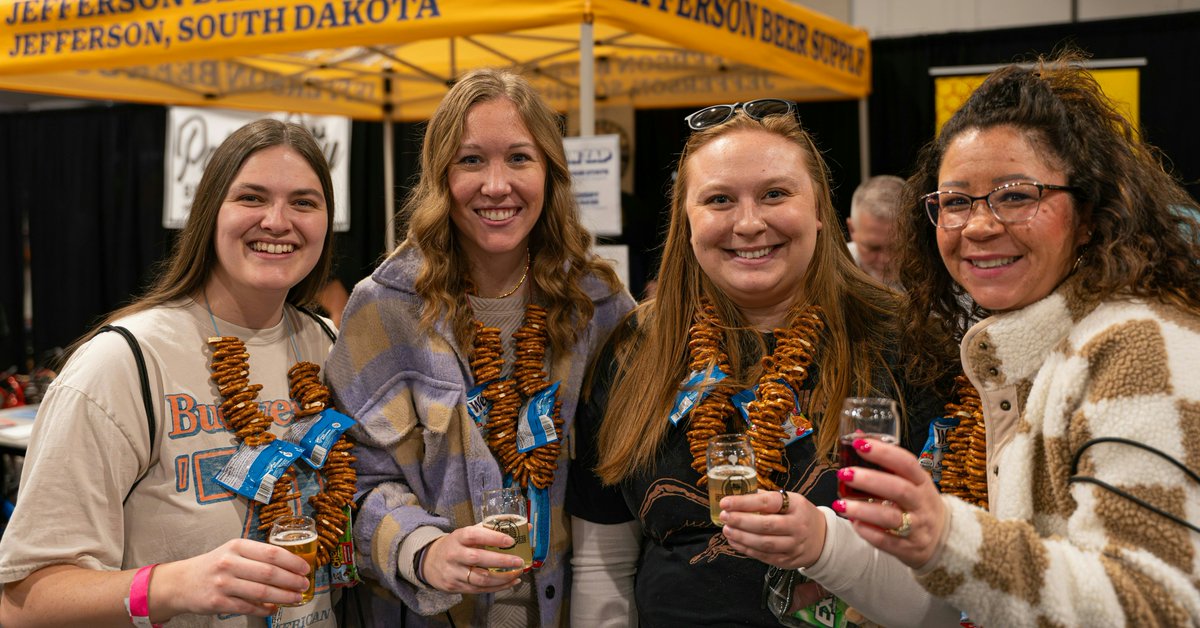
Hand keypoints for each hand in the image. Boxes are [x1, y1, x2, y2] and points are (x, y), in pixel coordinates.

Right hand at [153, 538, 310, 617]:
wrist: (181, 582)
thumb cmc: (214, 565)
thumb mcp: (233, 551)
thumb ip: (257, 555)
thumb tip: (290, 565)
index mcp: (237, 546)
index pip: (272, 553)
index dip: (293, 562)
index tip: (305, 568)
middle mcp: (229, 563)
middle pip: (269, 573)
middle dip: (292, 581)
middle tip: (304, 585)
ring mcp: (223, 583)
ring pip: (261, 592)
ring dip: (283, 596)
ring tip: (295, 598)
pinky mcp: (218, 602)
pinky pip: (248, 607)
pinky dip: (264, 609)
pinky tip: (273, 608)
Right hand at [419, 526, 524, 592]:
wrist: (430, 562)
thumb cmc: (457, 545)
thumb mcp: (468, 533)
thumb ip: (493, 529)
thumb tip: (526, 527)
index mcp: (458, 537)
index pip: (474, 535)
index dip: (493, 537)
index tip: (510, 541)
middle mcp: (454, 554)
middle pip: (478, 558)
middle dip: (501, 561)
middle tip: (519, 561)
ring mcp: (453, 572)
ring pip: (480, 578)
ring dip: (502, 578)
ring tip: (518, 573)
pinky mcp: (455, 587)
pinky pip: (479, 589)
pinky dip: (497, 587)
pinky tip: (510, 582)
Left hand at [719, 489, 826, 569]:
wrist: (822, 539)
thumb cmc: (800, 515)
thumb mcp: (791, 500)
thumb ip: (767, 499)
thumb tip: (738, 496)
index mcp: (796, 506)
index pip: (768, 503)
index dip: (745, 502)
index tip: (725, 502)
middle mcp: (797, 526)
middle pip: (765, 525)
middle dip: (740, 521)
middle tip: (724, 517)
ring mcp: (793, 545)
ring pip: (763, 543)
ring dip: (741, 537)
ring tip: (727, 530)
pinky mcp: (788, 560)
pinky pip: (764, 556)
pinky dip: (746, 549)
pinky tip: (735, 541)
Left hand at [833, 437, 946, 568]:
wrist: (943, 540)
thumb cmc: (919, 503)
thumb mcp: (912, 483)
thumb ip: (888, 464)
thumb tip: (858, 437)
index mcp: (923, 483)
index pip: (907, 463)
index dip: (884, 453)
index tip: (859, 444)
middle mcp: (922, 504)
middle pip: (898, 489)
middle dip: (869, 480)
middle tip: (844, 473)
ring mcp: (917, 527)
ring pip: (890, 517)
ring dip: (862, 509)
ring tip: (840, 503)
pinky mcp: (909, 548)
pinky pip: (886, 541)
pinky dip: (868, 532)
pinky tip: (854, 523)